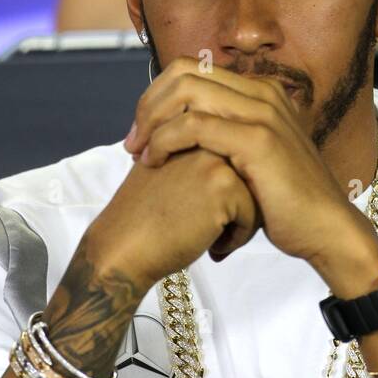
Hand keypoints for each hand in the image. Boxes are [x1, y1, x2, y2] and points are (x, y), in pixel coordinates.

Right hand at [85, 145, 261, 295]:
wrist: (122, 249)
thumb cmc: (144, 217)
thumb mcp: (165, 168)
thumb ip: (194, 157)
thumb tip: (238, 165)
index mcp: (192, 128)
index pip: (235, 160)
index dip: (224, 194)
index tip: (197, 213)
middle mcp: (206, 136)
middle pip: (249, 172)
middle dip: (238, 205)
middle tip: (208, 227)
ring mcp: (216, 157)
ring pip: (255, 193)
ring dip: (240, 221)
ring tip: (210, 236)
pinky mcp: (224, 184)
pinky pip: (253, 213)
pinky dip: (238, 237)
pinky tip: (211, 247)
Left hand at [123, 58, 377, 280]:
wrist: (325, 229)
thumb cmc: (285, 202)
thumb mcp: (254, 156)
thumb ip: (227, 134)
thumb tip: (186, 129)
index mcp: (261, 91)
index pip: (194, 69)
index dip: (158, 94)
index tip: (143, 130)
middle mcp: (263, 93)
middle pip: (184, 72)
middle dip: (148, 104)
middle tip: (133, 141)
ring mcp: (263, 113)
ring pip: (185, 92)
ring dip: (151, 121)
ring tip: (138, 153)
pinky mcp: (258, 140)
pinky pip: (194, 125)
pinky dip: (164, 141)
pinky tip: (155, 163)